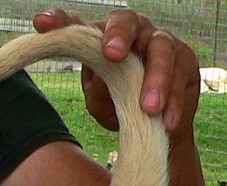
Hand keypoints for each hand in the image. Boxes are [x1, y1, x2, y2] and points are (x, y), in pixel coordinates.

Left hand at [33, 8, 199, 138]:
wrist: (154, 124)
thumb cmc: (118, 103)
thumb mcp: (100, 102)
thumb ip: (97, 92)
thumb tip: (102, 82)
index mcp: (100, 39)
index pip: (79, 26)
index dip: (61, 22)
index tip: (42, 24)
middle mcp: (130, 32)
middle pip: (126, 20)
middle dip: (117, 35)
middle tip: (111, 54)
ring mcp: (159, 42)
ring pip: (161, 48)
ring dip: (154, 77)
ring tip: (148, 108)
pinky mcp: (184, 60)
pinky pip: (180, 75)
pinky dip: (173, 100)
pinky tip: (167, 121)